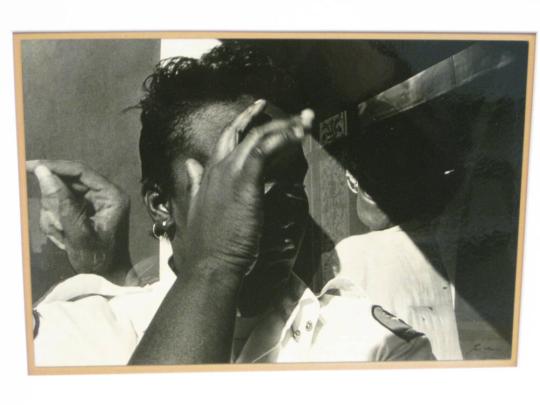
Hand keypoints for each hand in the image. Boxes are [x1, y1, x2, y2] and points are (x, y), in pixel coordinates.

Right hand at [26, 160, 131, 280]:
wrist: (107, 276)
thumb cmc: (99, 259)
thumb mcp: (79, 233)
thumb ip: (62, 203)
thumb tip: (44, 173)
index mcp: (111, 196)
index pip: (80, 171)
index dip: (54, 166)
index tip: (30, 167)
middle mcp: (104, 194)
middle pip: (67, 183)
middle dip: (55, 205)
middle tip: (58, 226)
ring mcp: (93, 202)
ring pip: (59, 196)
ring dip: (54, 216)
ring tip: (64, 236)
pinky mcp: (84, 210)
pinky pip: (59, 207)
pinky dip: (55, 222)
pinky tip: (63, 237)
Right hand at [181, 100, 313, 277]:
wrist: (209, 264)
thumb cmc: (208, 244)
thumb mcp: (196, 208)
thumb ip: (195, 183)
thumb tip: (190, 164)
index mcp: (209, 175)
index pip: (227, 140)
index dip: (242, 123)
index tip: (256, 111)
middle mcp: (218, 168)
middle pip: (239, 131)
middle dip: (259, 115)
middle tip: (281, 107)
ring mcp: (230, 173)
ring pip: (257, 137)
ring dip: (283, 126)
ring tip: (304, 121)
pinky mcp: (244, 181)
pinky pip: (263, 150)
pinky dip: (282, 139)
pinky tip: (298, 134)